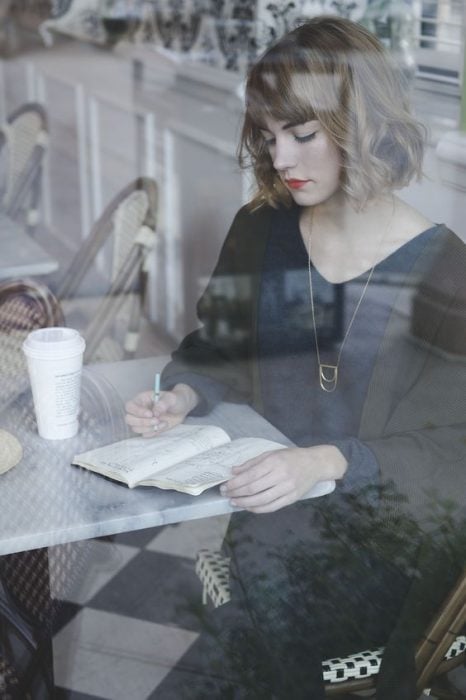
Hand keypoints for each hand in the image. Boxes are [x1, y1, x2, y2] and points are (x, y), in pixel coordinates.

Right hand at [125, 383, 198, 436]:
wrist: (181, 408)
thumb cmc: (175, 399)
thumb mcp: (171, 398)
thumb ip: (163, 403)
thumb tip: (155, 412)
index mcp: (141, 399)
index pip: (130, 406)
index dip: (138, 411)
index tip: (151, 414)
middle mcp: (139, 410)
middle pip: (129, 419)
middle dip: (142, 422)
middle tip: (157, 420)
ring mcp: (143, 420)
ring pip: (136, 428)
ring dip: (149, 428)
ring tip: (163, 422)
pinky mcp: (148, 429)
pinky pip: (145, 434)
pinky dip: (154, 432)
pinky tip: (163, 426)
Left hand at [220, 445, 346, 512]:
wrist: (315, 463)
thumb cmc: (291, 456)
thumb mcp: (271, 454)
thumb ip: (252, 463)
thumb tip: (233, 471)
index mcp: (274, 461)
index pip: (249, 476)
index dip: (234, 483)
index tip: (224, 486)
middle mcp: (280, 475)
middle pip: (253, 489)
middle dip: (236, 493)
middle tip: (226, 495)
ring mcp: (287, 488)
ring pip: (261, 500)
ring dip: (245, 503)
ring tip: (234, 502)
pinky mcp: (292, 498)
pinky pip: (272, 507)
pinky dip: (258, 509)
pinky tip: (249, 507)